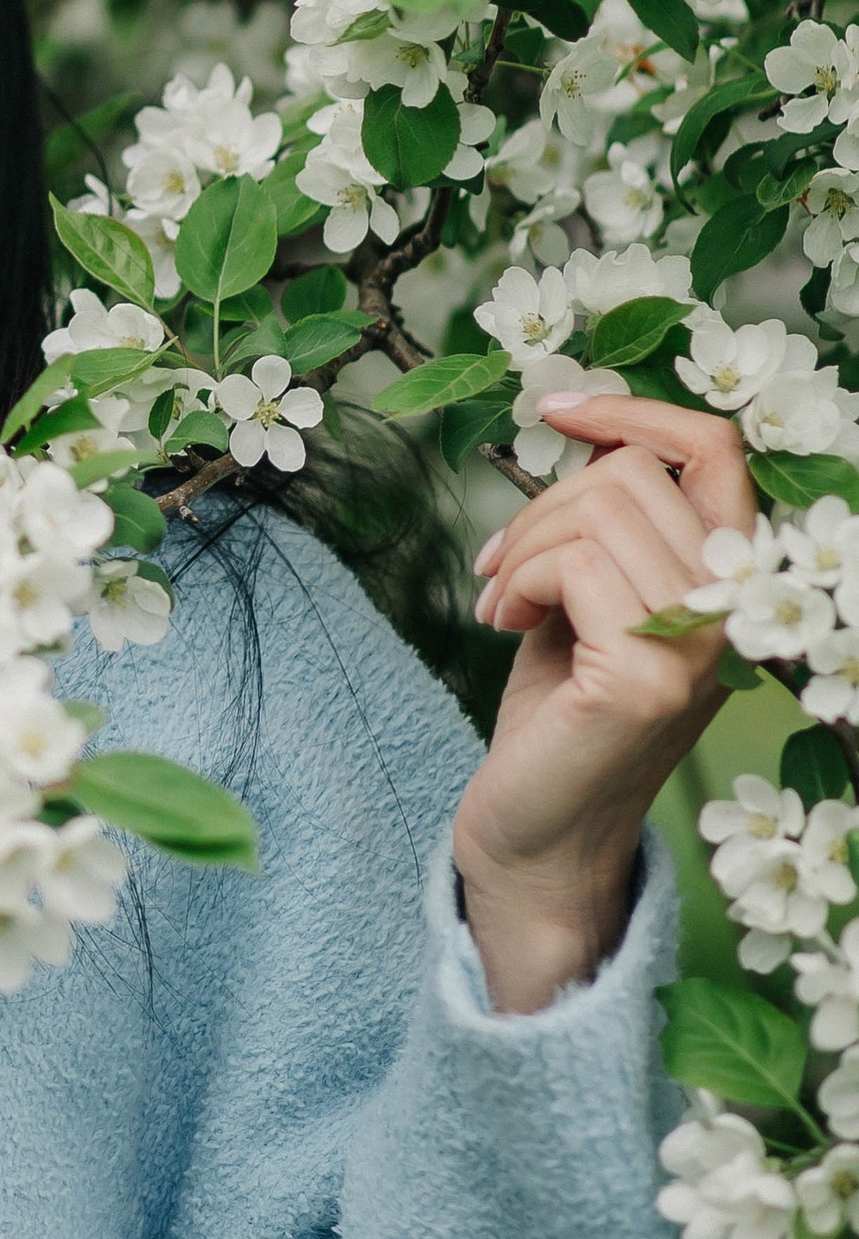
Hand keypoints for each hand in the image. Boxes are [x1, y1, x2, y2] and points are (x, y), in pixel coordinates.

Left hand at [452, 390, 751, 1014]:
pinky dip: (517, 579)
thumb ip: (608, 521)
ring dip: (521, 546)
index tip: (556, 409)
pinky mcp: (648, 678)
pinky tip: (502, 625)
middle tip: (501, 568)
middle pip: (631, 472)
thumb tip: (589, 426)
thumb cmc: (559, 707)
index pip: (716, 450)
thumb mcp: (590, 591)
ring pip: (595, 509)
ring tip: (502, 600)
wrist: (533, 829)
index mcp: (732, 584)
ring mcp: (701, 647)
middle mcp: (737, 614)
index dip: (633, 410)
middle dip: (541, 505)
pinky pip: (572, 562)